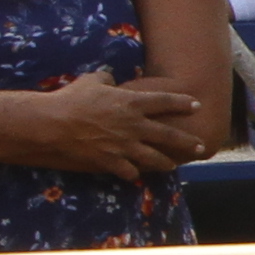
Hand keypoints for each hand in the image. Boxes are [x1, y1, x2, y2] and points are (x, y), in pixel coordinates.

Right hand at [24, 71, 214, 178]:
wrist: (53, 124)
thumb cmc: (71, 99)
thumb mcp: (90, 81)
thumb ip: (105, 78)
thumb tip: (109, 77)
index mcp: (131, 102)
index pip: (164, 101)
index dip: (182, 103)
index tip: (196, 105)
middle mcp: (134, 125)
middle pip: (169, 135)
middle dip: (187, 141)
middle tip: (201, 146)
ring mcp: (124, 146)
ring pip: (154, 158)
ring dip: (166, 163)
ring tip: (174, 166)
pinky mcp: (111, 162)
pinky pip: (130, 172)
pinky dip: (134, 174)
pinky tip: (136, 176)